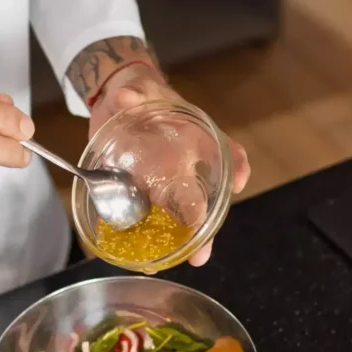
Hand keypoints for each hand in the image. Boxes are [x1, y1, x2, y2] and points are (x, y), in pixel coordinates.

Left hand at [90, 64, 249, 265]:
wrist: (114, 105)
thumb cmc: (137, 94)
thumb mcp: (137, 88)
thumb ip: (133, 92)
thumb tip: (126, 96)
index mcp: (195, 139)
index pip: (227, 152)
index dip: (237, 167)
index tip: (237, 182)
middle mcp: (185, 167)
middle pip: (205, 201)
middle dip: (205, 230)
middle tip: (201, 254)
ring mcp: (164, 184)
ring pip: (181, 218)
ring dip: (182, 243)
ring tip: (173, 263)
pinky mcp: (141, 194)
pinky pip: (150, 221)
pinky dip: (148, 241)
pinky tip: (143, 260)